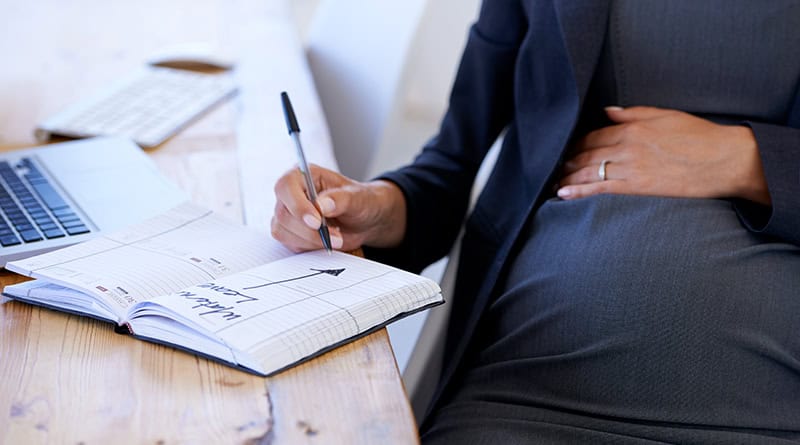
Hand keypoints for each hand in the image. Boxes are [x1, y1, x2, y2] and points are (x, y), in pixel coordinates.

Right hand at [272, 164, 406, 251]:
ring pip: (284, 232)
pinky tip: (326, 241)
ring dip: (311, 241)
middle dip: (310, 231)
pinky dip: (310, 247)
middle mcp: (291, 193)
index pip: (286, 186)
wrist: (364, 221)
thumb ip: (341, 199)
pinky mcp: (289, 232)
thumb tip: (322, 205)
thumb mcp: (358, 198)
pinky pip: (290, 244)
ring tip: (336, 238)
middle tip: (336, 237)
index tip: (316, 222)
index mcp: (303, 175)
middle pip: (284, 214)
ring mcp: (288, 213)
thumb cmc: (360, 202)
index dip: (298, 205)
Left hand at [557, 106, 770, 204]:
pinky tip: (563, 194)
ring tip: (554, 183)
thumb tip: (608, 111)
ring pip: (588, 171)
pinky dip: (577, 191)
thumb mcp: (666, 115)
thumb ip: (633, 113)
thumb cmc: (700, 137)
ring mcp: (630, 166)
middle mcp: (627, 145)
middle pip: (587, 153)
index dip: (578, 144)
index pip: (594, 135)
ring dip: (567, 177)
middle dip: (568, 161)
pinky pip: (599, 188)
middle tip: (555, 168)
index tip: (569, 150)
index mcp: (633, 126)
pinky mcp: (636, 185)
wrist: (725, 160)